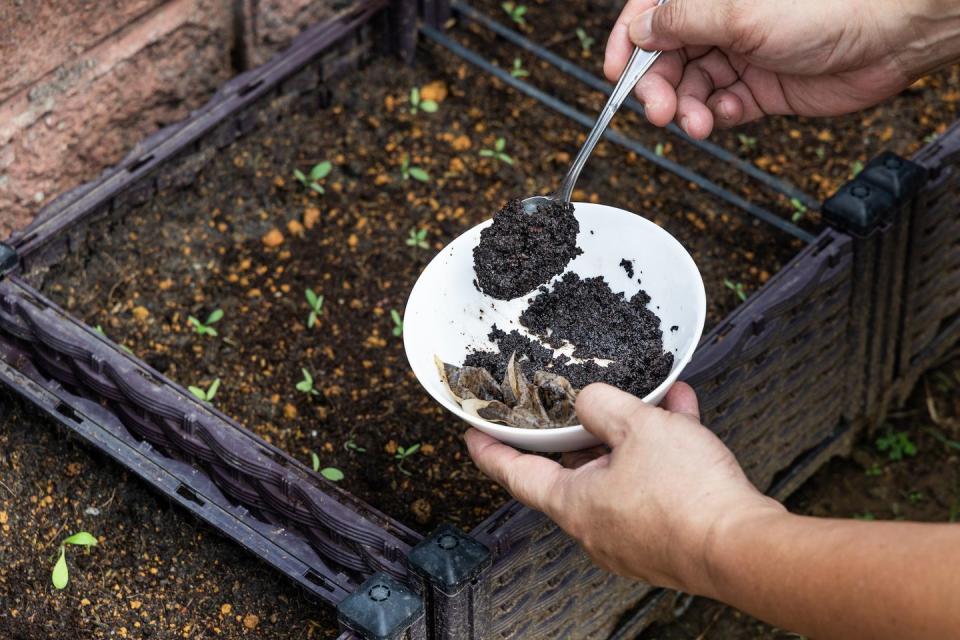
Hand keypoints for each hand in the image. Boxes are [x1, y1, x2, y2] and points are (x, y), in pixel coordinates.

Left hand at [465, 382, 782, 593]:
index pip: (516, 474)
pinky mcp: (666, 536)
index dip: (491, 450)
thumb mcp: (636, 426)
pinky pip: (654, 483)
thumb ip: (602, 405)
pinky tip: (682, 415)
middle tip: (581, 404)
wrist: (744, 547)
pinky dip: (663, 451)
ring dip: (633, 433)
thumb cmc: (688, 497)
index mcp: (574, 503)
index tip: (473, 436)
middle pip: (574, 470)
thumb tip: (589, 400)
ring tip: (652, 399)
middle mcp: (597, 525)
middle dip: (583, 431)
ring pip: (621, 471)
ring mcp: (631, 534)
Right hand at [605, 0, 959, 138]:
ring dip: (686, 109)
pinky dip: (718, 116)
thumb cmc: (829, 5)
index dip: (627, 41)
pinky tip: (728, 116)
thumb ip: (682, 22)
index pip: (651, 13)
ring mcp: (741, 54)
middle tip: (658, 110)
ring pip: (691, 87)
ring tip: (695, 122)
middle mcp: (722, 21)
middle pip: (666, 57)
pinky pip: (722, 107)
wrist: (891, 36)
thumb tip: (639, 30)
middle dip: (656, 86)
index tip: (613, 72)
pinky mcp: (760, 87)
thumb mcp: (739, 12)